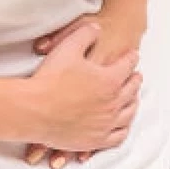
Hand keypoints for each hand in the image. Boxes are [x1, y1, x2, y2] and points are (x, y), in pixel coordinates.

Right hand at [25, 5, 146, 168]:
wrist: (33, 111)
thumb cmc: (50, 80)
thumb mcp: (68, 47)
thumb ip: (86, 34)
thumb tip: (97, 28)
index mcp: (110, 80)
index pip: (128, 65)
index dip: (131, 58)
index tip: (133, 56)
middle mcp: (113, 103)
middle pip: (132, 90)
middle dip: (135, 80)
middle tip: (136, 76)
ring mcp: (105, 124)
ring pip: (128, 114)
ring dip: (133, 104)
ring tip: (133, 99)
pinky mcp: (95, 140)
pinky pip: (118, 136)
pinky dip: (123, 128)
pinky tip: (122, 125)